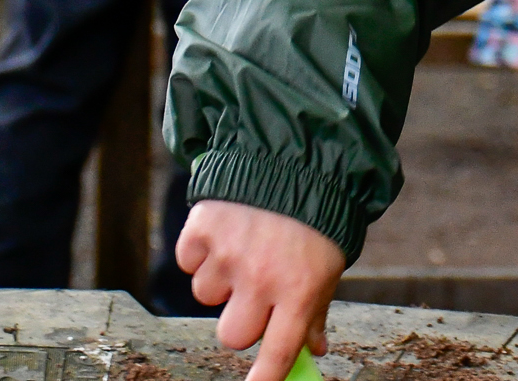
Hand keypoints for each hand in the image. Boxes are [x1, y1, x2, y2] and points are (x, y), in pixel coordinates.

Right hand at [177, 200, 347, 380]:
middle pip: (232, 335)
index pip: (278, 351)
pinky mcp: (202, 230)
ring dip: (222, 277)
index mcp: (299, 290)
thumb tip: (315, 349)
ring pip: (207, 296)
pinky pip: (190, 262)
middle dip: (241, 319)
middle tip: (255, 291)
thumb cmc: (314, 218)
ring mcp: (229, 255)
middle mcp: (262, 278)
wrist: (294, 157)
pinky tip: (227, 228)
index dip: (265, 379)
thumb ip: (315, 310)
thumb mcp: (327, 264)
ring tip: (246, 244)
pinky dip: (202, 250)